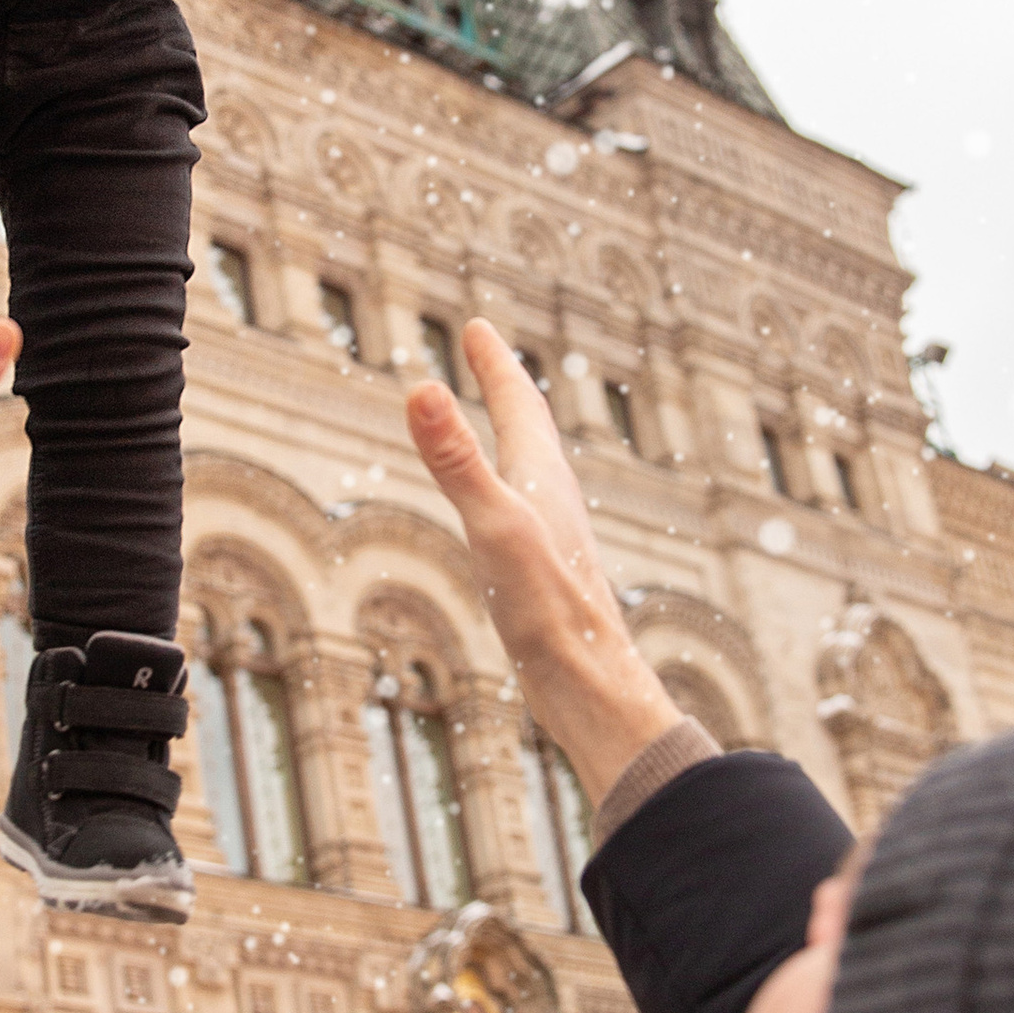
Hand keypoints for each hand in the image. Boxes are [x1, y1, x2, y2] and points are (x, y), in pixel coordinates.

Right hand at [404, 318, 679, 800]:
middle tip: (487, 357)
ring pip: (531, 471)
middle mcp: (552, 500)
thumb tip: (423, 387)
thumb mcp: (492, 524)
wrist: (591, 685)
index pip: (517, 403)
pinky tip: (505, 519)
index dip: (494, 364)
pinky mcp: (545, 575)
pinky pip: (524, 512)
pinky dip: (507, 490)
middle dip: (506, 389)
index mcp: (542, 478)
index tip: (476, 327)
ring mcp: (551, 538)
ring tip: (502, 426)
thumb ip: (457, 459)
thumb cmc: (549, 609)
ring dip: (512, 437)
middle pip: (530, 429)